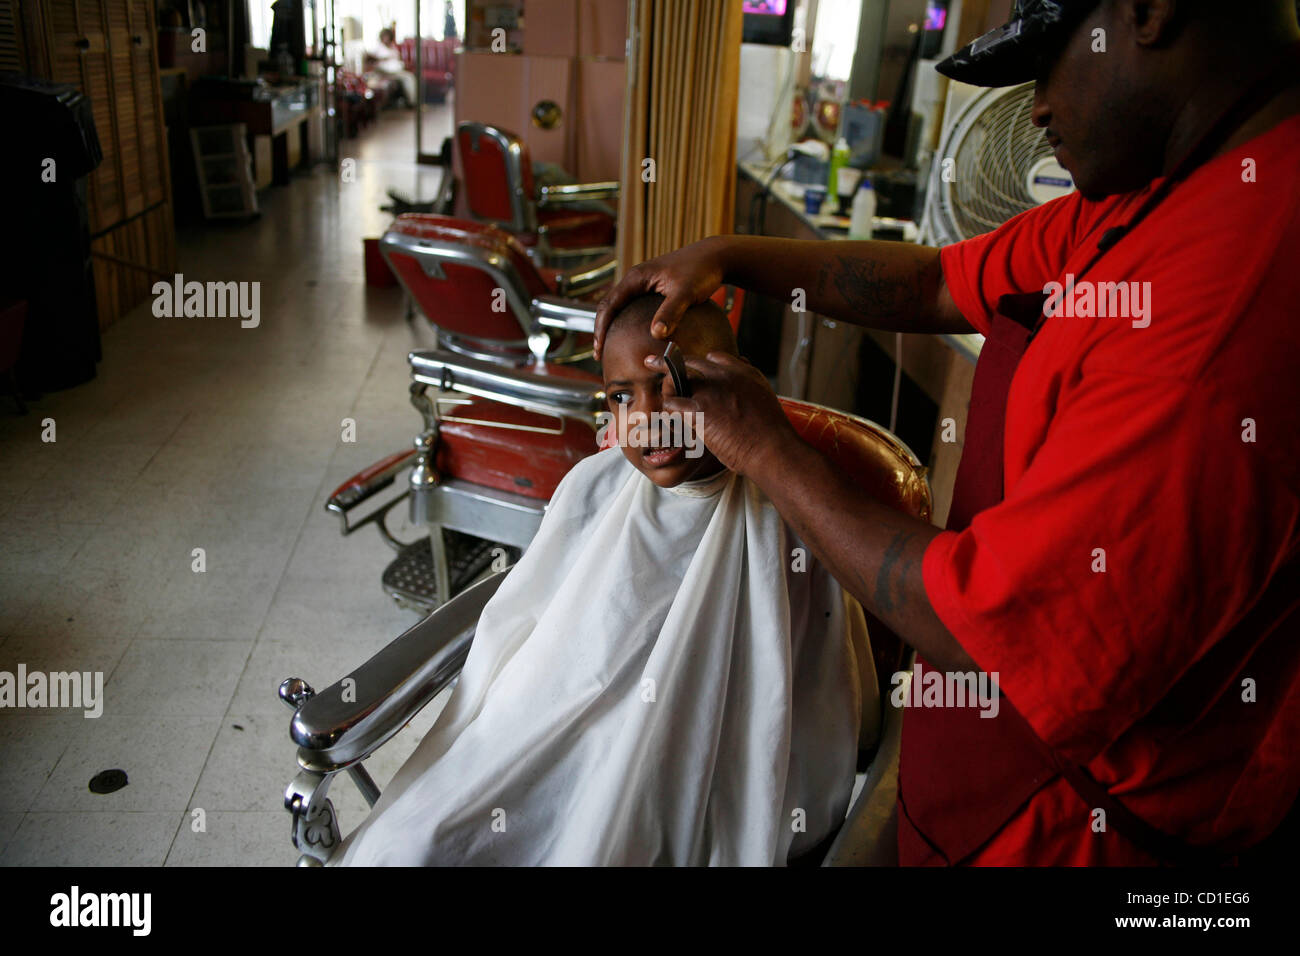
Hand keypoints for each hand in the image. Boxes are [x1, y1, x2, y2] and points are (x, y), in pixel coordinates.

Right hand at [593, 237, 728, 359]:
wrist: (715, 256)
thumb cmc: (701, 270)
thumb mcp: (685, 292)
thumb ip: (671, 312)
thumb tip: (655, 334)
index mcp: (637, 278)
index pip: (609, 304)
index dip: (601, 328)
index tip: (599, 349)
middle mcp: (636, 280)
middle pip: (610, 306)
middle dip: (602, 330)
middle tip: (600, 355)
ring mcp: (645, 285)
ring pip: (621, 308)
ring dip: (614, 327)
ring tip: (612, 349)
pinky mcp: (654, 291)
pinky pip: (634, 309)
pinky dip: (629, 324)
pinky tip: (636, 339)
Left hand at [647, 349, 799, 477]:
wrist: (772, 449)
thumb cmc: (770, 433)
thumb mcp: (765, 400)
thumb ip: (749, 388)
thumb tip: (741, 381)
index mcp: (743, 373)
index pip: (713, 358)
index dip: (698, 363)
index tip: (688, 368)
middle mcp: (724, 376)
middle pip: (689, 363)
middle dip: (667, 363)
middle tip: (650, 362)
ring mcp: (710, 391)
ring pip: (674, 381)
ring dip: (667, 392)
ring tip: (664, 405)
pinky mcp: (698, 409)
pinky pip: (670, 404)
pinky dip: (666, 412)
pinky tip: (667, 421)